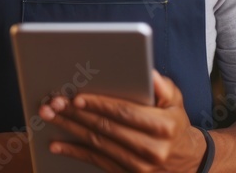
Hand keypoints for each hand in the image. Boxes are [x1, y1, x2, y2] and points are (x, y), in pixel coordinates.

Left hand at [39, 70, 206, 171]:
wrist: (186, 162)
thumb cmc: (174, 124)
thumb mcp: (176, 102)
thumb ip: (163, 86)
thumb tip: (148, 72)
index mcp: (163, 126)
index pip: (124, 112)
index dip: (99, 104)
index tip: (76, 96)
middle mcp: (152, 149)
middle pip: (106, 128)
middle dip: (76, 114)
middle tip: (53, 103)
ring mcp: (139, 167)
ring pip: (97, 144)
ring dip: (70, 129)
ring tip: (49, 116)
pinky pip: (96, 162)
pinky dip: (74, 152)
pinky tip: (56, 144)